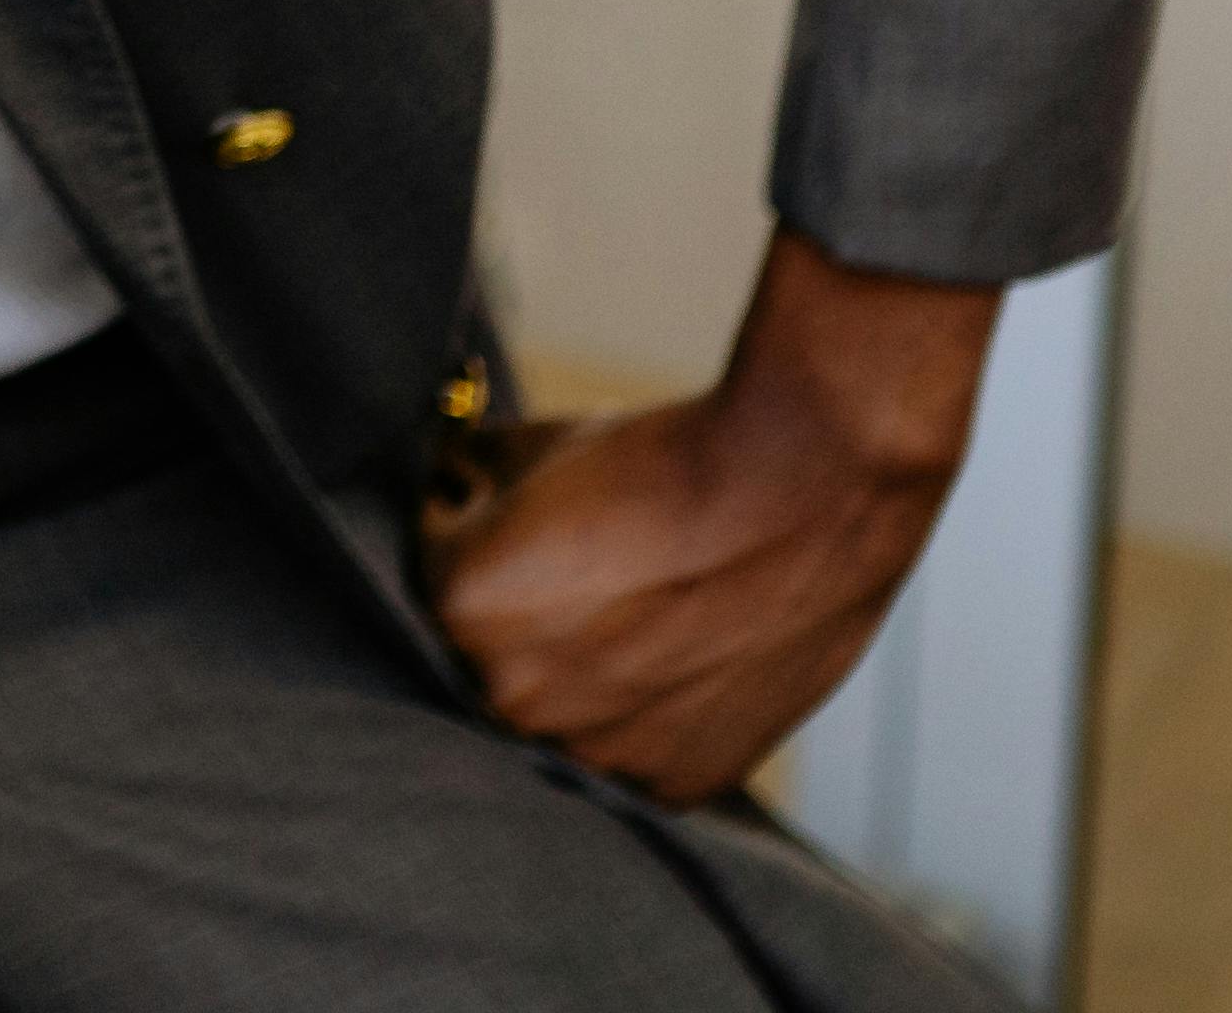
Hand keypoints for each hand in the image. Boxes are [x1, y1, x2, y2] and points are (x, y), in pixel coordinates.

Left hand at [427, 226, 1002, 802]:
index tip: (517, 520)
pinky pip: (629, 760)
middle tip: (582, 575)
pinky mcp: (669, 783)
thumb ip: (462, 485)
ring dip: (577, 678)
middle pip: (487, 660)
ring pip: (558, 719)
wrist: (798, 489)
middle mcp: (510, 695)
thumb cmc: (660, 462)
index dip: (472, 536)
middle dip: (516, 617)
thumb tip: (438, 493)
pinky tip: (675, 662)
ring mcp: (592, 749)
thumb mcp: (528, 447)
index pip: (433, 575)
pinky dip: (642, 720)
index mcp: (458, 608)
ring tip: (635, 617)